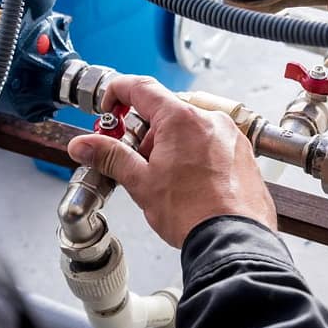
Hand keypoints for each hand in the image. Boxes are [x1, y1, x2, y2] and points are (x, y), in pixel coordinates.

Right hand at [67, 75, 276, 248]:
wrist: (232, 240)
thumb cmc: (192, 213)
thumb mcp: (140, 182)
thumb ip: (110, 156)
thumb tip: (84, 145)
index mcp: (182, 119)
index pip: (141, 88)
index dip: (118, 92)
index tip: (109, 107)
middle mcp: (210, 120)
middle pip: (166, 111)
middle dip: (144, 131)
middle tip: (134, 158)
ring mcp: (230, 136)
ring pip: (190, 127)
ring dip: (170, 144)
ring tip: (164, 178)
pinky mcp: (243, 153)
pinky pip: (212, 141)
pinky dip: (195, 153)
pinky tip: (188, 182)